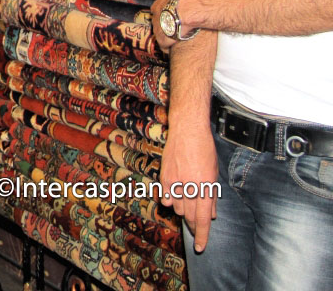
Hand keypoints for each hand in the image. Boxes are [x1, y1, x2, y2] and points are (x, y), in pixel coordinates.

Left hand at [150, 0, 186, 49]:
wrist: (188, 9)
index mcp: (156, 6)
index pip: (157, 11)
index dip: (165, 13)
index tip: (171, 15)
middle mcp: (154, 18)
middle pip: (158, 23)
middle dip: (165, 25)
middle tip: (174, 26)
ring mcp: (158, 29)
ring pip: (160, 34)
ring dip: (167, 35)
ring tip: (176, 37)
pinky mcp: (163, 40)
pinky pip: (164, 45)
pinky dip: (168, 46)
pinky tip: (173, 47)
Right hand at [160, 116, 218, 252]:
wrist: (187, 131)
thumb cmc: (205, 150)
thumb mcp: (214, 173)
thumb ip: (212, 196)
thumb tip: (212, 214)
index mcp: (205, 187)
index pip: (203, 219)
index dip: (202, 236)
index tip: (201, 248)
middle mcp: (189, 188)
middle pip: (190, 217)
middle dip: (195, 225)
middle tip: (197, 227)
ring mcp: (174, 183)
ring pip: (178, 209)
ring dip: (185, 210)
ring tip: (190, 201)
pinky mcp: (164, 178)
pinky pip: (168, 198)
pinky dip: (173, 201)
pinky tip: (177, 195)